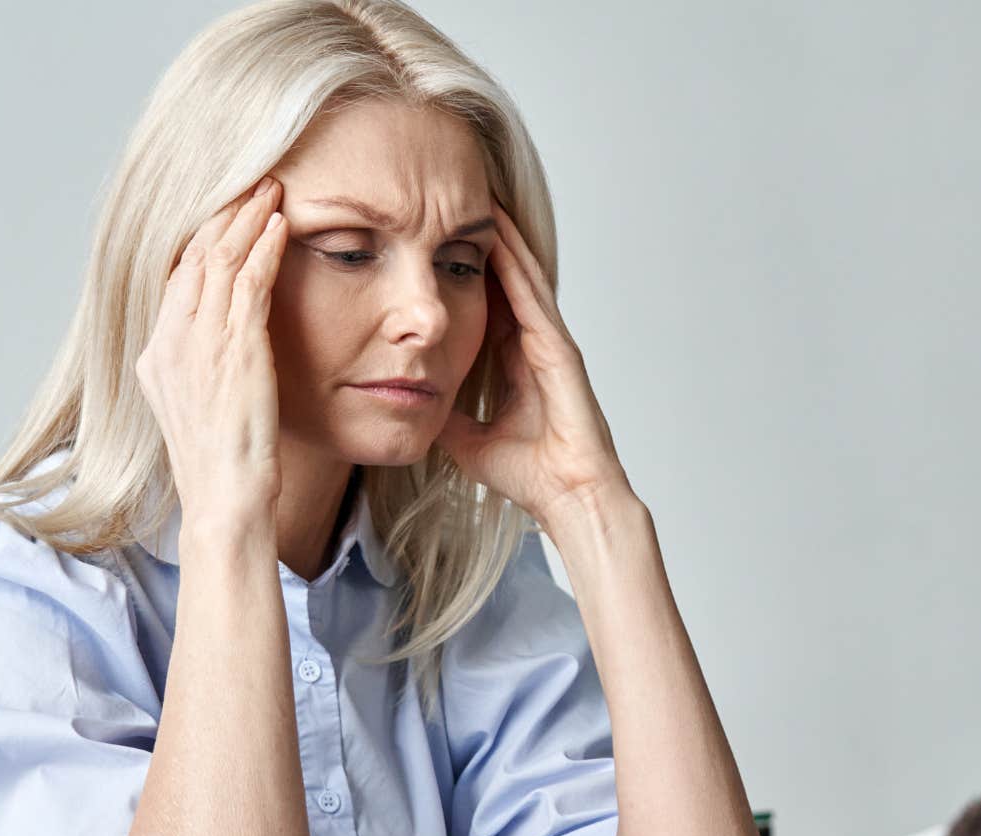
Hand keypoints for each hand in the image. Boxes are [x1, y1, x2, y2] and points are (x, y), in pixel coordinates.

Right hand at [135, 176, 288, 528]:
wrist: (224, 500)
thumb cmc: (223, 465)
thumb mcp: (201, 409)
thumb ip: (203, 371)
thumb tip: (221, 351)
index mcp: (158, 355)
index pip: (177, 277)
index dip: (203, 238)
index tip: (227, 210)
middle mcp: (170, 343)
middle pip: (195, 256)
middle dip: (225, 214)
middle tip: (252, 181)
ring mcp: (199, 344)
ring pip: (221, 260)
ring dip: (248, 219)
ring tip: (271, 188)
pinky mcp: (235, 351)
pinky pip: (249, 284)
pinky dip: (265, 249)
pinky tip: (283, 225)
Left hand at [436, 200, 634, 529]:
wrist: (569, 496)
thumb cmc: (531, 475)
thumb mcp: (468, 440)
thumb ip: (447, 416)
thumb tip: (411, 404)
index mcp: (515, 360)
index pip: (486, 300)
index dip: (463, 266)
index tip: (437, 234)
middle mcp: (534, 343)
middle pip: (504, 276)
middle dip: (482, 238)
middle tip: (455, 195)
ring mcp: (550, 342)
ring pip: (521, 274)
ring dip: (501, 235)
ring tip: (477, 193)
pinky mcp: (559, 348)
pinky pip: (533, 295)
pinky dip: (516, 261)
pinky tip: (498, 231)